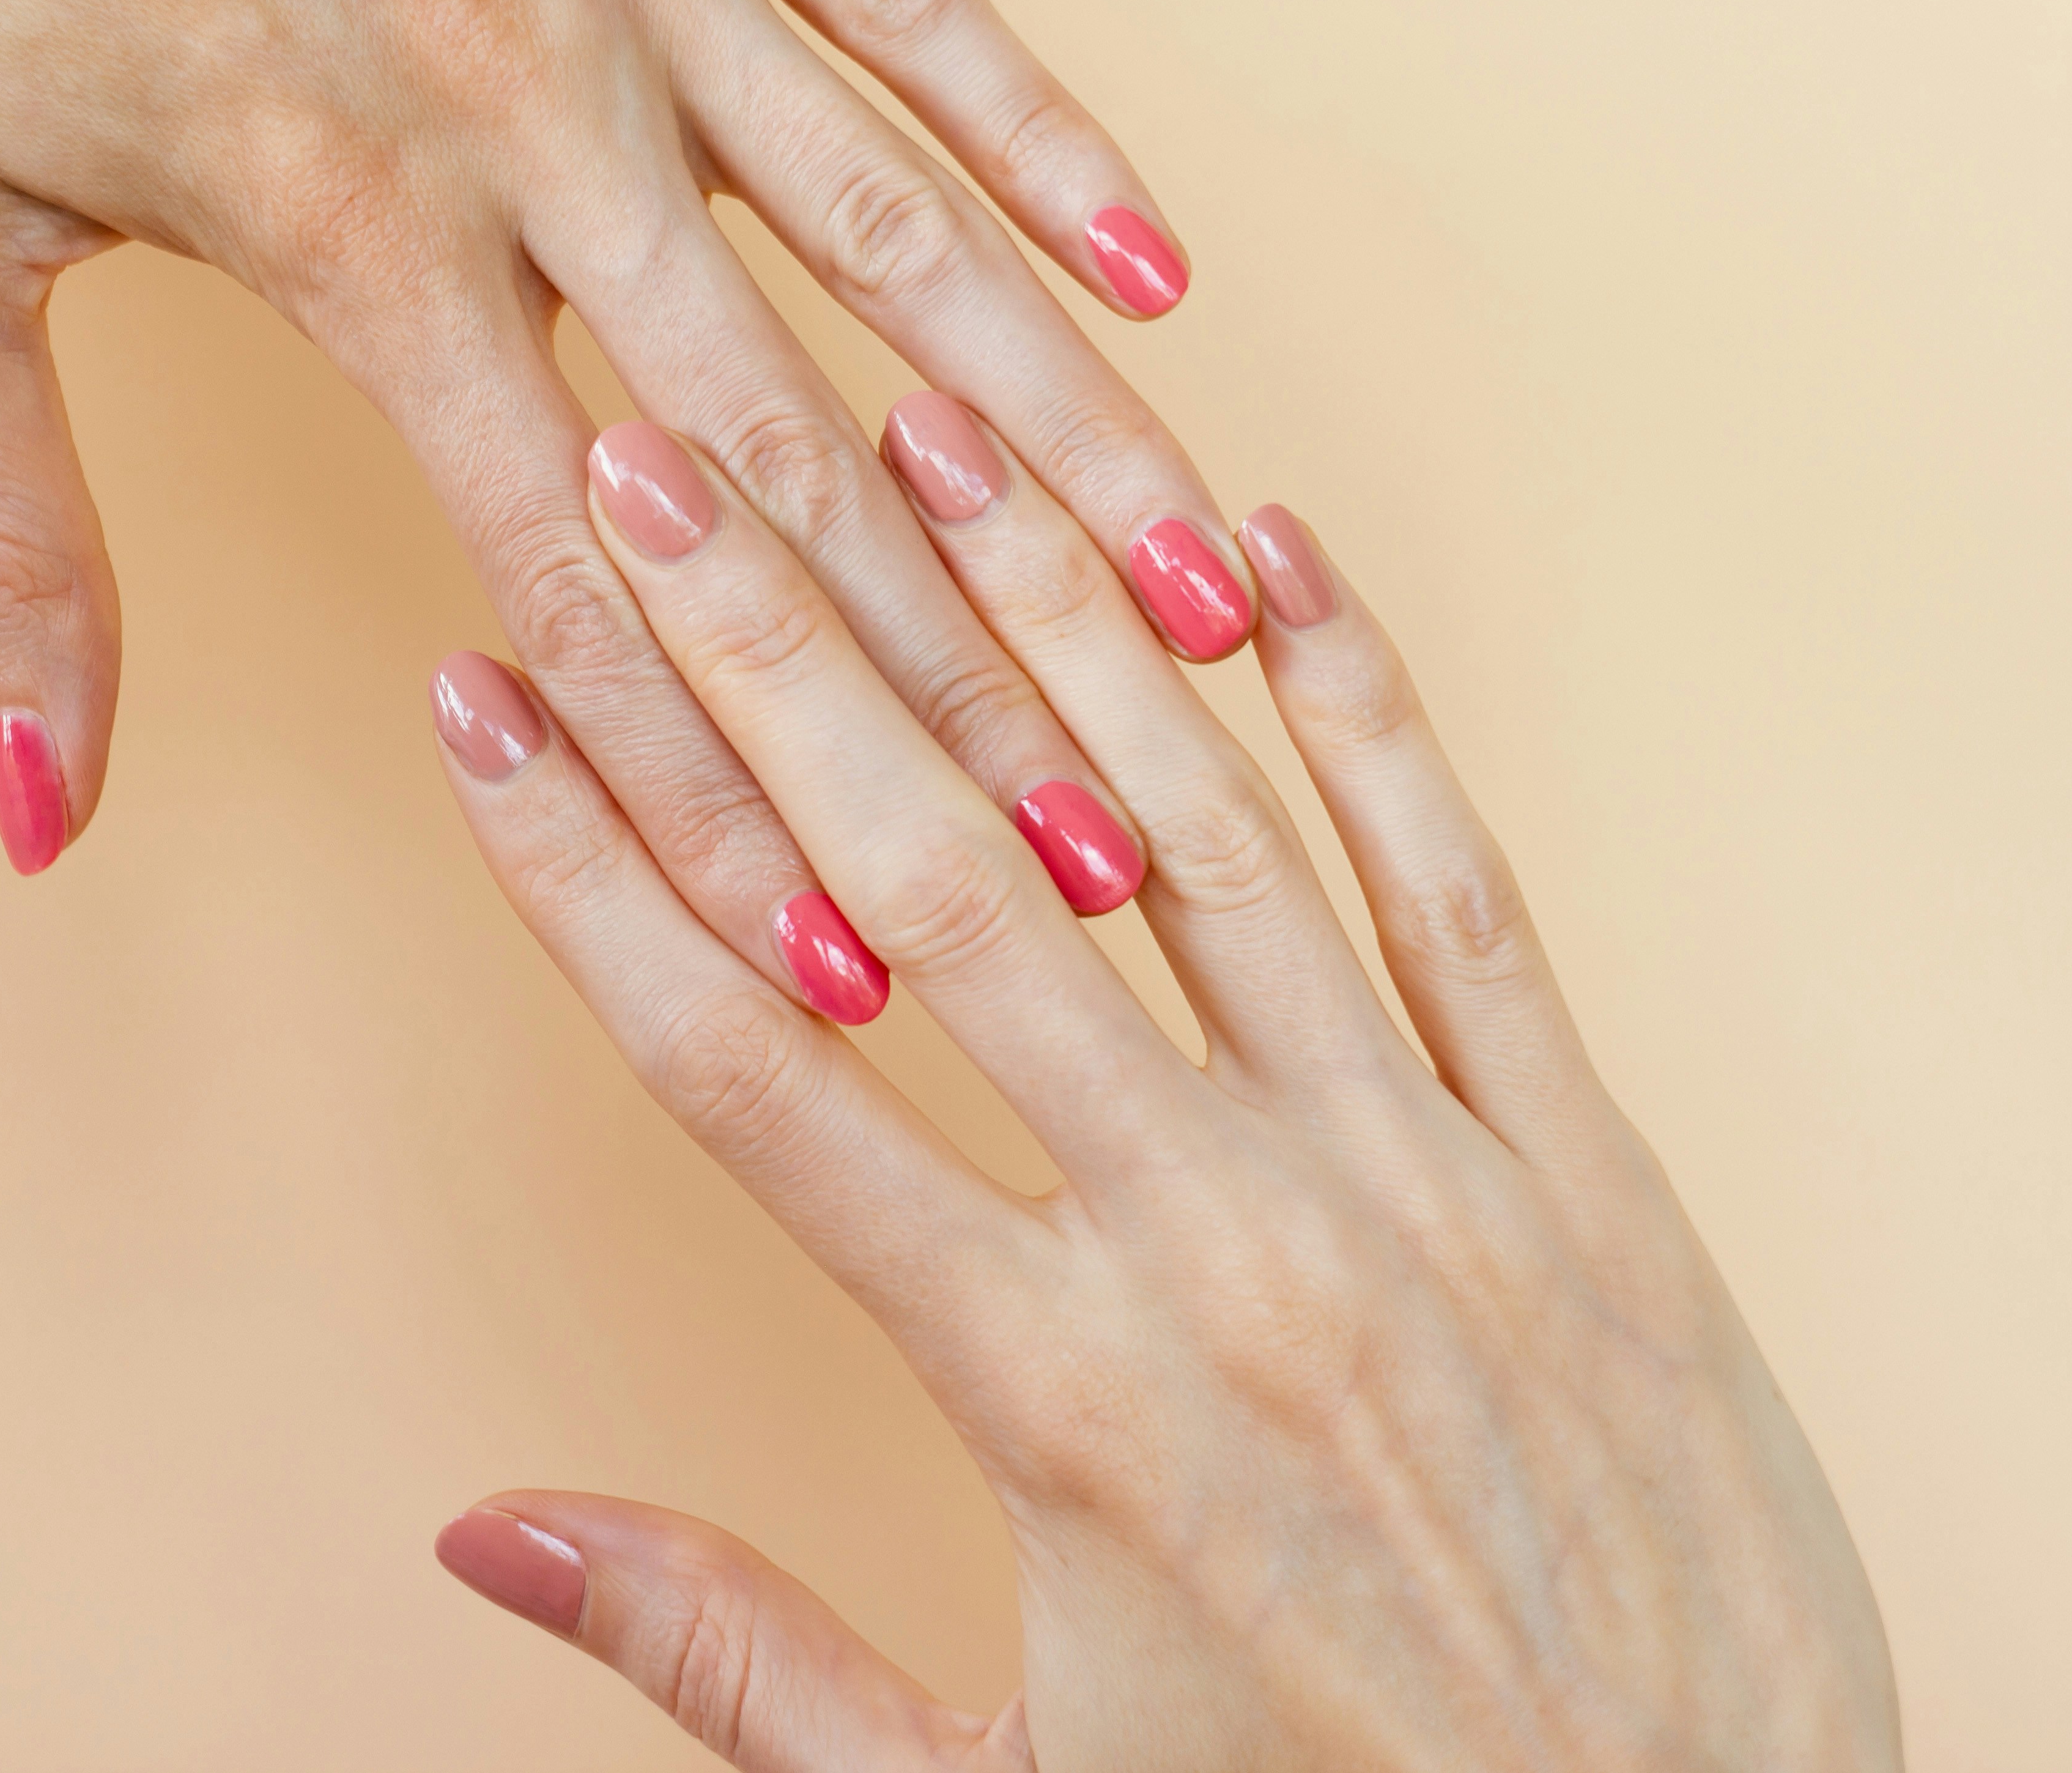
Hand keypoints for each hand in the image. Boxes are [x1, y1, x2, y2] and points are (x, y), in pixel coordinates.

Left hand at [0, 0, 1246, 1018]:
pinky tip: (1158, 277)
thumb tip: (50, 813)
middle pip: (796, 462)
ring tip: (1201, 605)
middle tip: (1099, 857)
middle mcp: (538, 120)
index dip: (711, 809)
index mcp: (357, 234)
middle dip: (955, 687)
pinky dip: (1042, 134)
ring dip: (1065, 445)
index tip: (830, 968)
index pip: (582, 594)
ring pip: (905, 245)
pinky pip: (911, 1)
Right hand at [425, 403, 1899, 1766]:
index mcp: (1054, 1402)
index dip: (586, 875)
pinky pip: (1461, 896)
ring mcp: (1422, 1188)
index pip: (750, 1075)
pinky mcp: (1589, 1178)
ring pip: (1201, 836)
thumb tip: (489, 1529)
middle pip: (943, 886)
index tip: (482, 709)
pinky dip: (1371, 715)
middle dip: (773, 655)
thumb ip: (736, 1654)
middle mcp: (1224, 1247)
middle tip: (649, 460)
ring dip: (1051, 617)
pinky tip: (1278, 550)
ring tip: (924, 421)